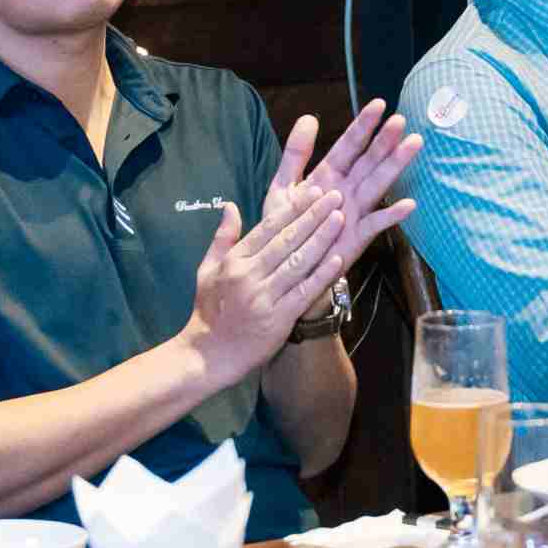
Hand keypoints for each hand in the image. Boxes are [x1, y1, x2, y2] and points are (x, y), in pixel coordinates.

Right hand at [186, 185, 350, 380]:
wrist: (208, 355)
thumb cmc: (209, 310)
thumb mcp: (207, 270)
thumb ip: (222, 237)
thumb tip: (230, 206)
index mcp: (234, 261)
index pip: (267, 228)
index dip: (292, 208)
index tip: (312, 192)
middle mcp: (249, 276)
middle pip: (287, 240)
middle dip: (313, 216)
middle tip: (335, 196)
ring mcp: (265, 298)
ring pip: (299, 262)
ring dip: (322, 239)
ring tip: (340, 219)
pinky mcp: (278, 319)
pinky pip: (305, 292)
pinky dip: (322, 275)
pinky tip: (339, 259)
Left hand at [260, 102, 422, 314]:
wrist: (285, 268)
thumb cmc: (286, 227)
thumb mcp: (284, 186)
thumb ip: (295, 154)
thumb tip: (309, 117)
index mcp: (328, 174)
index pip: (349, 145)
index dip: (363, 126)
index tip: (379, 104)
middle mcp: (347, 189)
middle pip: (368, 160)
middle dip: (384, 140)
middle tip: (401, 120)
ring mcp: (355, 211)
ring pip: (378, 183)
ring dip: (395, 165)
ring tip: (413, 144)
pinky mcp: (358, 236)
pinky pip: (377, 223)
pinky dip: (392, 215)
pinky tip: (408, 204)